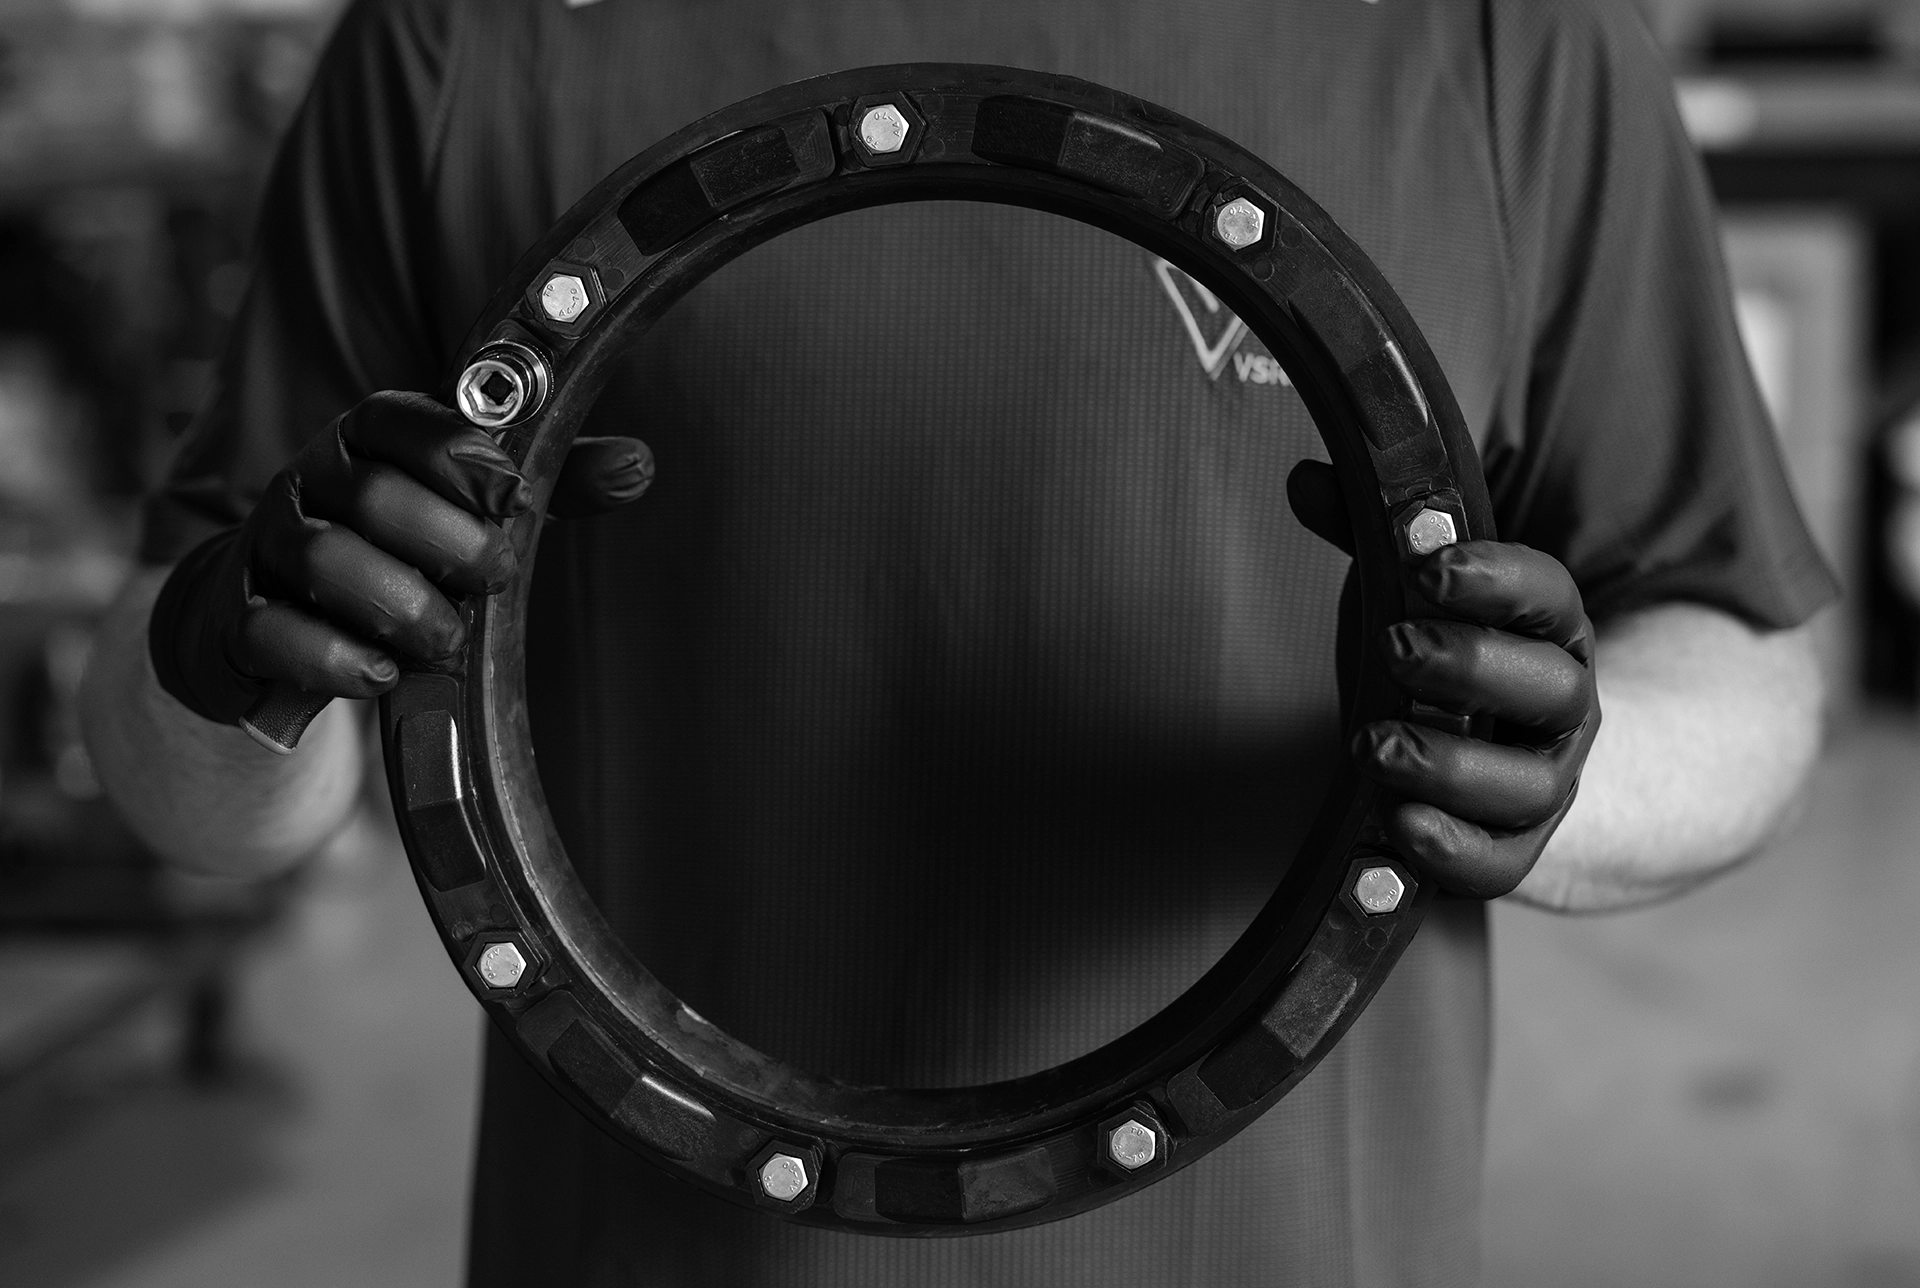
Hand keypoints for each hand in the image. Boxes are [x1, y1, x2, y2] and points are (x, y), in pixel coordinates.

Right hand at [149, 390, 651, 729]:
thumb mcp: (474, 512)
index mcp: (367, 442)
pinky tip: (382, 676)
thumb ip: (552, 487)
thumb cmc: (397, 554)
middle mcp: (310, 484)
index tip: (512, 492)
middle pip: (372, 494)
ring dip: (399, 604)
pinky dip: (334, 658)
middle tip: (492, 576)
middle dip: (445, 540)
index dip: (458, 452)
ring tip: (445, 640)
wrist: (268, 623)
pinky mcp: (236, 624)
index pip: (400, 420)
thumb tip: (638, 464)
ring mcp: (266, 552)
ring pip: (322, 560)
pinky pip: (272, 634)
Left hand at [1288, 460, 1599, 897]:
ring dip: (1450, 766)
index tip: (1431, 567)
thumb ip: (1370, 537)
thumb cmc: (1440, 661)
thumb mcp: (1408, 593)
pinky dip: (1453, 851)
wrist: (1488, 761)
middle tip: (1394, 647)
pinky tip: (1398, 824)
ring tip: (1370, 745)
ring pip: (1525, 784)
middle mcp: (1563, 707)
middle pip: (1549, 688)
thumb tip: (1306, 478)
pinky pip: (1499, 864)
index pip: (1548, 596)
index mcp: (1548, 628)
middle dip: (1472, 666)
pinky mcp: (1512, 850)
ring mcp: (1544, 784)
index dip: (1499, 579)